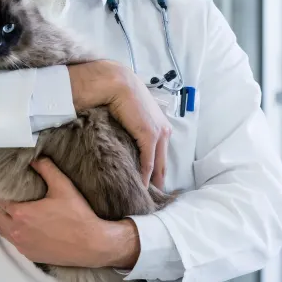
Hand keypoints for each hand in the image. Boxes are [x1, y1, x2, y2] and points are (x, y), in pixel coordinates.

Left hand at [0, 157, 139, 268]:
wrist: (91, 244)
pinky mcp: (31, 254)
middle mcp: (18, 230)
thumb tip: (35, 158)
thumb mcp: (62, 186)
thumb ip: (46, 169)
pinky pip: (13, 241)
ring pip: (1, 230)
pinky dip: (6, 232)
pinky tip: (10, 228)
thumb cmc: (77, 216)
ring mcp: (23, 244)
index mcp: (22, 213)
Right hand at [68, 60, 171, 188]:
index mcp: (160, 125)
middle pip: (163, 162)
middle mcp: (164, 130)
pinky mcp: (150, 136)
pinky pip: (149, 162)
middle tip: (152, 197)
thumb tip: (124, 139)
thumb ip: (132, 127)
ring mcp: (159, 133)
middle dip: (158, 179)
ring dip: (152, 181)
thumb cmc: (120, 95)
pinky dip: (145, 176)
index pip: (161, 153)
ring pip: (158, 165)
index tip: (151, 183)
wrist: (117, 83)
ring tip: (145, 196)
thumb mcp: (130, 114)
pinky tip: (140, 187)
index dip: (157, 169)